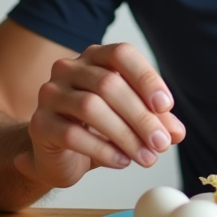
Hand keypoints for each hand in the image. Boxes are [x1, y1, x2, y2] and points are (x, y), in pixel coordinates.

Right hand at [14, 43, 184, 189]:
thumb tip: (177, 132)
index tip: (166, 106)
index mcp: (94, 58)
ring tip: (146, 157)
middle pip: (109, 84)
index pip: (121, 54)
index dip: (145, 78)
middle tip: (162, 143)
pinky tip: (122, 162)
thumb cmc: (96, 129)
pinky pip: (72, 134)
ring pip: (90, 107)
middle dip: (141, 116)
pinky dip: (102, 150)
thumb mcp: (130, 121)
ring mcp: (50, 94)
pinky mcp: (39, 124)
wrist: (58, 155)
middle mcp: (68, 68)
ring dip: (125, 135)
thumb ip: (154, 121)